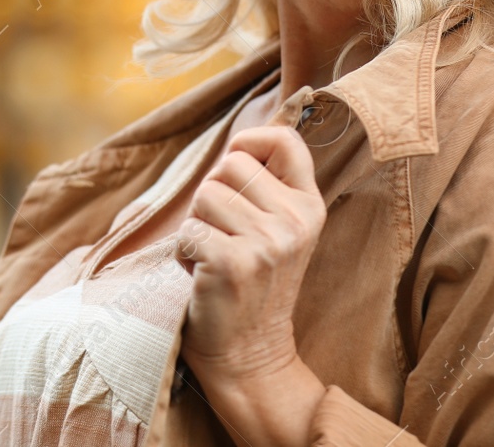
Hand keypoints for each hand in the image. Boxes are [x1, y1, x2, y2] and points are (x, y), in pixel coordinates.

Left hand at [177, 125, 326, 383]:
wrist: (251, 353)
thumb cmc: (253, 283)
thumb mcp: (279, 231)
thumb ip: (267, 186)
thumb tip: (238, 143)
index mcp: (309, 206)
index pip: (284, 139)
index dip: (250, 142)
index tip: (237, 171)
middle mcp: (295, 221)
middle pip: (230, 165)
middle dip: (214, 194)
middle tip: (225, 234)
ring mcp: (267, 243)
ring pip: (204, 195)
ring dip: (197, 225)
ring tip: (215, 255)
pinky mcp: (233, 263)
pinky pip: (187, 230)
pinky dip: (183, 252)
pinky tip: (202, 274)